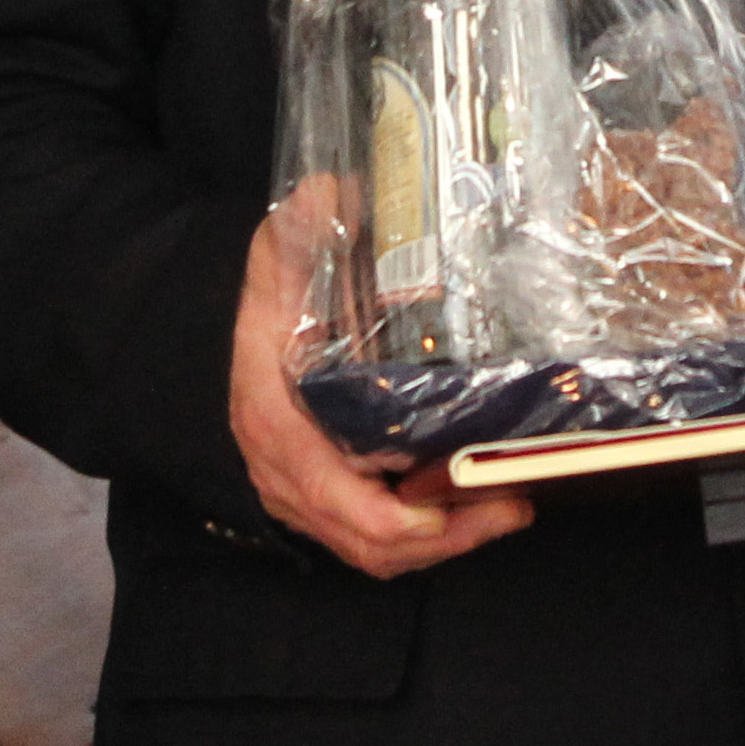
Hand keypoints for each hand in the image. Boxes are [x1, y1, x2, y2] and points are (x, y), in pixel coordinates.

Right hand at [224, 180, 532, 580]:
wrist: (233, 328)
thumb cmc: (265, 299)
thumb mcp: (277, 256)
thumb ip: (301, 230)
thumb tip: (328, 193)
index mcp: (275, 422)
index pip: (333, 496)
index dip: (397, 517)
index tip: (456, 503)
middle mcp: (284, 473)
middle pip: (365, 541)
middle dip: (443, 539)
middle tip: (511, 506)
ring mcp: (299, 494)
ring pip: (371, 552)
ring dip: (442, 544)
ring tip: (506, 510)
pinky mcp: (321, 500)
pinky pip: (370, 542)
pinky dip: (423, 538)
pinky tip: (470, 507)